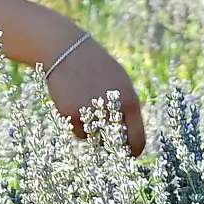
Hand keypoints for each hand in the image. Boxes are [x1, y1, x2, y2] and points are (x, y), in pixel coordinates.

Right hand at [46, 33, 144, 154]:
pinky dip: (78, 125)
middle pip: (115, 144)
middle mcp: (112, 110)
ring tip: (87, 105)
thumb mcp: (120, 82)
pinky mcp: (71, 114)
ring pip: (95, 140)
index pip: (137, 141)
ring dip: (93, 131)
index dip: (132, 151)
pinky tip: (75, 104)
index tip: (128, 153)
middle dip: (112, 143)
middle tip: (105, 133)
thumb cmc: (97, 67)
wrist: (67, 50)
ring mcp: (91, 113)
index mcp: (130, 101)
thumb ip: (127, 109)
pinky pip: (79, 133)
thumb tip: (130, 141)